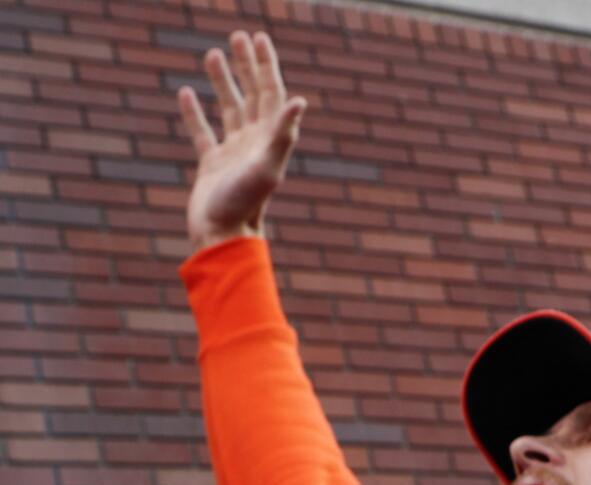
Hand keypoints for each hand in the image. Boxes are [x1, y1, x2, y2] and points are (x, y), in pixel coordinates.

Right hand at [177, 31, 307, 252]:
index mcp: (268, 141)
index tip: (259, 38)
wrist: (224, 236)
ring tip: (213, 54)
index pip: (271, 95)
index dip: (266, 66)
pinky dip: (195, 113)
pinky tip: (186, 93)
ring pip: (229, 109)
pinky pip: (203, 133)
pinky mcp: (211, 166)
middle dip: (247, 67)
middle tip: (238, 37)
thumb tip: (299, 100)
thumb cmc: (246, 204)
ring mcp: (232, 154)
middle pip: (253, 96)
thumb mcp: (266, 166)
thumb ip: (282, 134)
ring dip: (223, 83)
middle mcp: (254, 144)